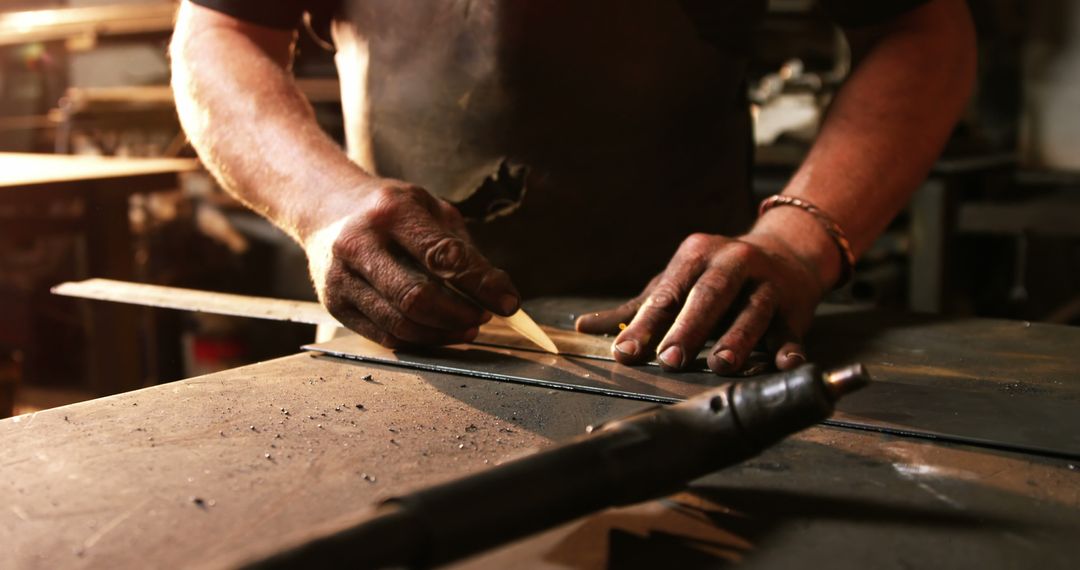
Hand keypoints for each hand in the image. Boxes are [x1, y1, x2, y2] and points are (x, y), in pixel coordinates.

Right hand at [305, 181, 519, 346]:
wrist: (327, 210)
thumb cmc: (392, 212)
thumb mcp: (431, 210)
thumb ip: (463, 249)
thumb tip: (499, 292)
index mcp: (391, 211)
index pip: (443, 256)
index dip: (481, 284)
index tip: (510, 304)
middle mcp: (358, 243)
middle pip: (417, 297)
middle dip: (459, 314)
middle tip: (483, 317)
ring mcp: (340, 277)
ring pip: (401, 324)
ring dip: (442, 333)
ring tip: (466, 327)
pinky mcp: (334, 304)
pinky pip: (384, 336)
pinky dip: (419, 340)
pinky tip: (437, 332)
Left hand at [575, 229, 834, 374]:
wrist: (787, 253)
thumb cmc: (717, 276)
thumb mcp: (677, 282)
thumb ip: (636, 309)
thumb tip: (584, 326)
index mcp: (697, 256)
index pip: (667, 293)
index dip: (646, 324)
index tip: (626, 352)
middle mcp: (733, 263)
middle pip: (710, 295)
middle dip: (690, 328)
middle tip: (669, 360)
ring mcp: (768, 285)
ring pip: (752, 312)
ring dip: (738, 339)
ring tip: (721, 365)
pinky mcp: (795, 309)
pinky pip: (791, 331)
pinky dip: (790, 350)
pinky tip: (787, 365)